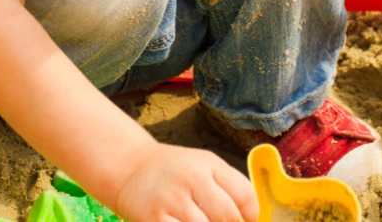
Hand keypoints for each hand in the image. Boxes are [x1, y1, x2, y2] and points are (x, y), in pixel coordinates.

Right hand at [115, 143, 257, 221]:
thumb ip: (229, 186)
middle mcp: (191, 179)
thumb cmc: (174, 171)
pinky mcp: (154, 220)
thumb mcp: (204, 165)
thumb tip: (251, 218)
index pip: (244, 195)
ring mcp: (172, 200)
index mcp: (208, 165)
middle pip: (227, 215)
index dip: (251, 216)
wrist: (130, 168)